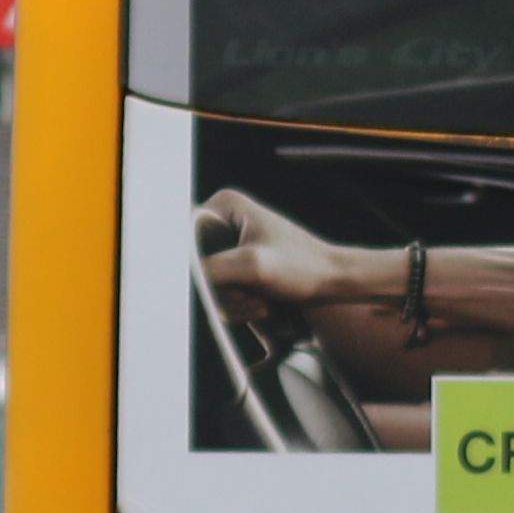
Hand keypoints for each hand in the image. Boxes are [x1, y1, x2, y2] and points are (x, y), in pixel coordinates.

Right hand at [194, 189, 348, 317]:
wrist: (333, 282)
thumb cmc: (303, 267)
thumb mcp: (254, 266)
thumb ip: (213, 269)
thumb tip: (180, 276)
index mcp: (224, 206)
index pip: (186, 241)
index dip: (201, 269)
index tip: (230, 282)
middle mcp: (223, 221)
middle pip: (195, 267)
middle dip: (221, 290)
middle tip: (251, 294)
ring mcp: (229, 246)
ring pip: (207, 285)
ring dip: (232, 302)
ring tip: (260, 300)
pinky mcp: (237, 267)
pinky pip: (220, 294)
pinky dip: (238, 306)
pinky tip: (261, 304)